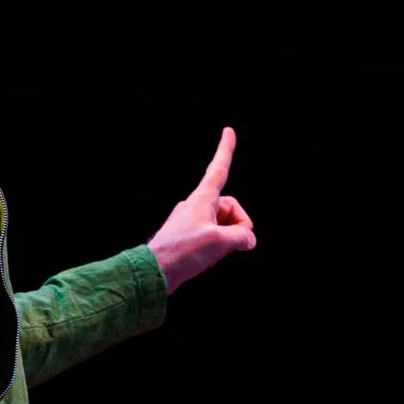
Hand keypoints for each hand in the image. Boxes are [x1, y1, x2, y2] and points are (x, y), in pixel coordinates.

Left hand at [148, 127, 256, 296]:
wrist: (154, 273)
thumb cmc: (183, 252)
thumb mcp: (219, 242)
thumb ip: (241, 237)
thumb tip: (248, 239)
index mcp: (202, 199)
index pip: (218, 169)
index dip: (225, 150)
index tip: (228, 131)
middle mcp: (196, 206)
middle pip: (230, 207)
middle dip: (238, 225)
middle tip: (232, 244)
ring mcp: (192, 222)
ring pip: (223, 224)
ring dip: (227, 239)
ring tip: (215, 254)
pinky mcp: (188, 237)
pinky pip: (213, 236)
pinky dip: (218, 246)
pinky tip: (209, 258)